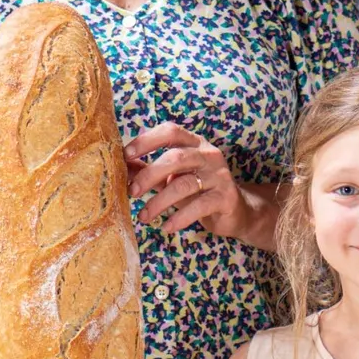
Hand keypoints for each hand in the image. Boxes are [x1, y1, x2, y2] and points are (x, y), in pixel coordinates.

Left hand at [125, 123, 251, 238]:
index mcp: (194, 143)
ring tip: (144, 216)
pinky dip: (179, 218)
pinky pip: (199, 206)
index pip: (170, 132)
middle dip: (150, 174)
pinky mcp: (225, 197)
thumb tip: (122, 166)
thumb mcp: (173, 177)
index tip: (126, 155)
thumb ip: (150, 170)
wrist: (236, 210)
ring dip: (159, 202)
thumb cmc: (199, 190)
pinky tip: (166, 227)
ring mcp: (219, 175)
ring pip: (184, 184)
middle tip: (132, 191)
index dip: (147, 140)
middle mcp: (208, 154)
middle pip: (176, 157)